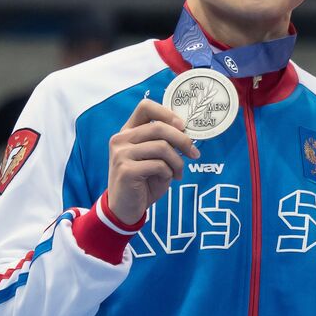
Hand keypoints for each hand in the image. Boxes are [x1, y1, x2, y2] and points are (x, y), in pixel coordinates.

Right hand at [107, 99, 199, 224]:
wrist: (125, 208)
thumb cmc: (144, 181)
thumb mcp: (155, 157)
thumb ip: (164, 142)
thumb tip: (186, 131)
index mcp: (128, 132)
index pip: (145, 107)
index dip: (167, 113)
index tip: (183, 126)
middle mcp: (121, 139)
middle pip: (160, 128)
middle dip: (183, 140)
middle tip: (194, 153)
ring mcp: (121, 154)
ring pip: (162, 147)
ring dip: (177, 161)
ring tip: (178, 172)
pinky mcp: (126, 170)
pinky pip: (159, 165)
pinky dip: (169, 172)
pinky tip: (167, 179)